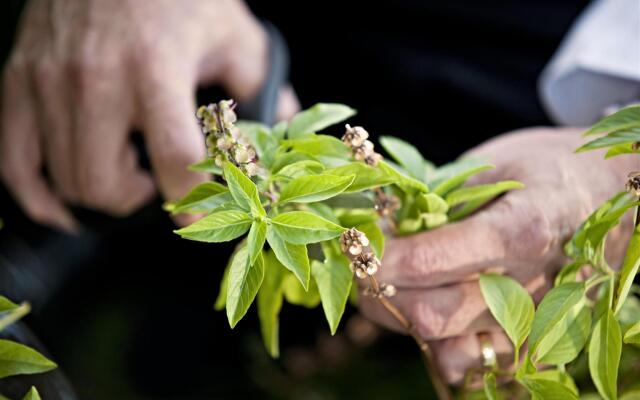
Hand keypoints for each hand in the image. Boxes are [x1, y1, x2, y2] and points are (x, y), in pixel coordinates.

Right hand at [0, 0, 297, 230]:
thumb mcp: (234, 36)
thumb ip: (262, 88)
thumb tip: (285, 129)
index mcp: (155, 67)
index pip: (174, 159)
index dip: (193, 202)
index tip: (201, 218)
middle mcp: (94, 79)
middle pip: (105, 184)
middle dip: (140, 203)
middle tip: (160, 188)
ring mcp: (48, 82)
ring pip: (65, 181)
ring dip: (102, 195)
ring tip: (127, 174)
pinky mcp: (19, 82)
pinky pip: (14, 163)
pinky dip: (40, 197)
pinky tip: (66, 204)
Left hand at [360, 127, 638, 383]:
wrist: (602, 195)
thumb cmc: (543, 171)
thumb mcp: (491, 165)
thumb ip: (440, 201)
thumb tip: (376, 227)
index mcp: (525, 227)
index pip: (438, 257)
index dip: (385, 256)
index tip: (354, 244)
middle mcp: (532, 283)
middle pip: (433, 313)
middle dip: (382, 291)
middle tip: (359, 262)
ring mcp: (533, 320)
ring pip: (443, 343)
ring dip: (399, 316)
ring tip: (385, 280)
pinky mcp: (528, 342)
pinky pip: (466, 362)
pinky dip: (433, 343)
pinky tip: (423, 305)